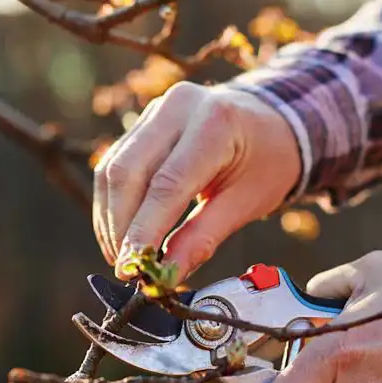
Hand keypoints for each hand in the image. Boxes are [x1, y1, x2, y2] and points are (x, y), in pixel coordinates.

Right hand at [92, 82, 300, 279]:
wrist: (271, 122)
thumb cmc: (267, 162)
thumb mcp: (247, 203)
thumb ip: (204, 238)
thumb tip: (167, 275)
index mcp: (216, 123)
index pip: (167, 183)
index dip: (144, 229)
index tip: (132, 268)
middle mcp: (179, 107)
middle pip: (128, 171)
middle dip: (120, 226)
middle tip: (125, 268)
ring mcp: (157, 110)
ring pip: (113, 168)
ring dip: (110, 218)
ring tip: (121, 257)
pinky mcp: (143, 122)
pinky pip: (115, 164)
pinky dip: (112, 203)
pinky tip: (120, 233)